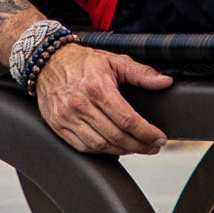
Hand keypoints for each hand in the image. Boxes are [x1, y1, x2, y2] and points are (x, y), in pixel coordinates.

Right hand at [31, 43, 172, 154]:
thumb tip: (164, 82)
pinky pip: (82, 147)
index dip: (147, 133)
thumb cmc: (83, 61)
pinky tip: (114, 147)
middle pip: (116, 136)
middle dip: (139, 145)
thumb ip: (141, 73)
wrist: (48, 61)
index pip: (127, 119)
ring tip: (136, 148)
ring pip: (100, 145)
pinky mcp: (58, 125)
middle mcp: (80, 104)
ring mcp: (67, 117)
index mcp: (97, 88)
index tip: (159, 138)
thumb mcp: (115, 61)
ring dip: (122, 150)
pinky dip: (101, 151)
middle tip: (153, 147)